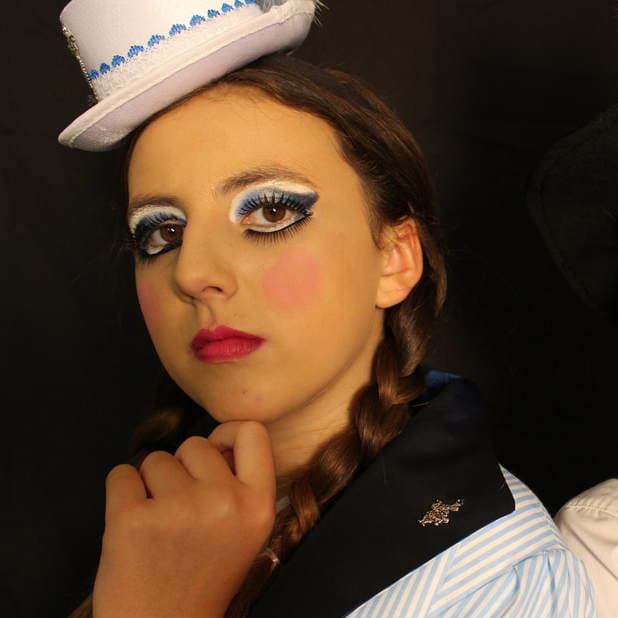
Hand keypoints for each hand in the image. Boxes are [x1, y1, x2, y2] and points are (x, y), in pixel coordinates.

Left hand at [92, 421, 275, 617]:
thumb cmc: (202, 578)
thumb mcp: (243, 533)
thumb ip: (237, 485)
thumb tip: (214, 442)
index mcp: (257, 506)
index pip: (252, 432)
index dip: (228, 434)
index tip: (215, 452)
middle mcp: (224, 502)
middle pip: (195, 444)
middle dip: (182, 468)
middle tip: (180, 510)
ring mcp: (178, 509)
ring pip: (155, 459)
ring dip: (151, 484)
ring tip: (157, 524)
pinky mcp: (132, 520)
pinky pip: (121, 474)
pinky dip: (121, 493)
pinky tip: (132, 525)